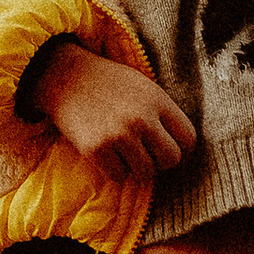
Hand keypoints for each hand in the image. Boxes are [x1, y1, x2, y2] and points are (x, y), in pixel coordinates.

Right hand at [27, 40, 196, 178]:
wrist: (65, 76)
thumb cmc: (109, 83)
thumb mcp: (144, 87)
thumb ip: (163, 113)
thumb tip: (183, 149)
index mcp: (157, 100)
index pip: (188, 138)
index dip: (183, 149)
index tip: (170, 150)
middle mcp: (141, 118)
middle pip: (171, 159)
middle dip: (162, 162)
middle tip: (148, 155)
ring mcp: (118, 134)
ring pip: (146, 173)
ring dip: (137, 168)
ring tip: (126, 153)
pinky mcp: (95, 149)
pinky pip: (119, 176)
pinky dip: (115, 171)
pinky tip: (108, 154)